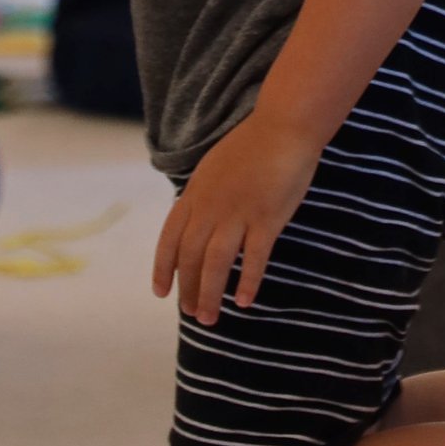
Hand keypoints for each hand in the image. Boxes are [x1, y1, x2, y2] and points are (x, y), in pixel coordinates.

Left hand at [153, 113, 325, 324]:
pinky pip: (254, 258)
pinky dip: (247, 282)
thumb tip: (191, 224)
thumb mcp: (212, 169)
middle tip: (192, 313)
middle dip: (188, 289)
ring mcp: (238, 213)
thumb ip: (201, 198)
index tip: (161, 292)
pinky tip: (244, 301)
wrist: (283, 126)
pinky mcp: (266, 218)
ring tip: (209, 319)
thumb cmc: (252, 146)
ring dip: (210, 294)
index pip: (170, 239)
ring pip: (216, 263)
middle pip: (191, 257)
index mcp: (194, 194)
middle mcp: (211, 207)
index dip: (163, 268)